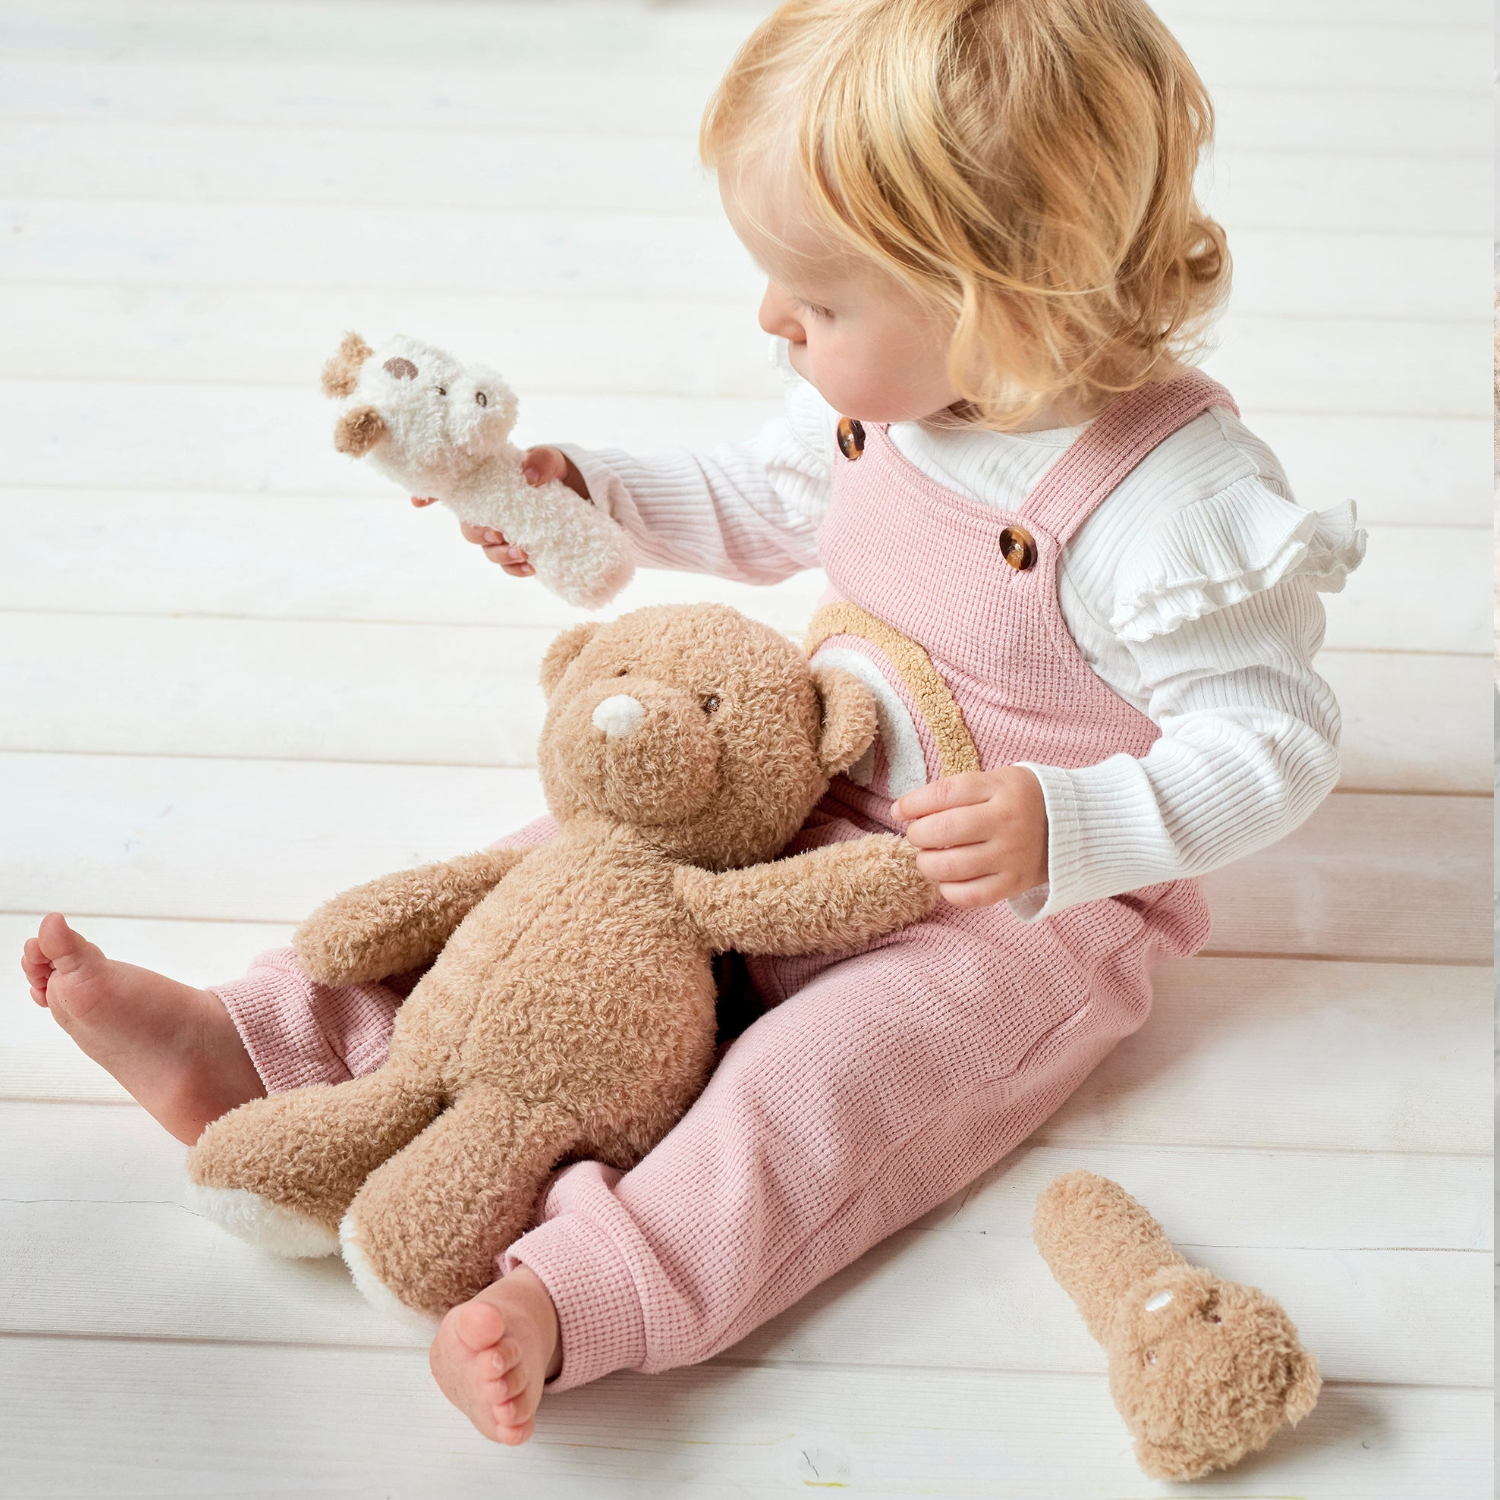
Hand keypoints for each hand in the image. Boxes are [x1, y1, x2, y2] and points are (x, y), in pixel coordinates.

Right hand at [412, 446, 589, 578]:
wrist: (588, 497)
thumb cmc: (562, 474)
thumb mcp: (555, 461)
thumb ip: (544, 461)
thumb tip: (529, 475)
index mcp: (492, 483)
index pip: (455, 489)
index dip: (431, 495)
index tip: (417, 501)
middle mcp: (494, 509)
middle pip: (469, 527)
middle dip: (478, 533)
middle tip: (498, 533)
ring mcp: (507, 532)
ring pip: (488, 549)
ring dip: (499, 554)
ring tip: (522, 553)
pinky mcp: (524, 550)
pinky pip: (510, 565)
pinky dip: (517, 568)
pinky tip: (530, 567)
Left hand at [896, 767, 1047, 907]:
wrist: (1072, 826)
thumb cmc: (1018, 801)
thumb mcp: (994, 781)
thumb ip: (953, 792)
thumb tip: (902, 810)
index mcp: (1000, 788)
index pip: (943, 794)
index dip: (913, 803)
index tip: (899, 810)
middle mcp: (1007, 821)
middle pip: (942, 830)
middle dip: (917, 835)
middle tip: (918, 835)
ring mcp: (1012, 855)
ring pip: (950, 866)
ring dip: (927, 863)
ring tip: (928, 858)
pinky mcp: (1015, 883)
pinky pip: (970, 895)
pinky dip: (948, 890)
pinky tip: (947, 879)